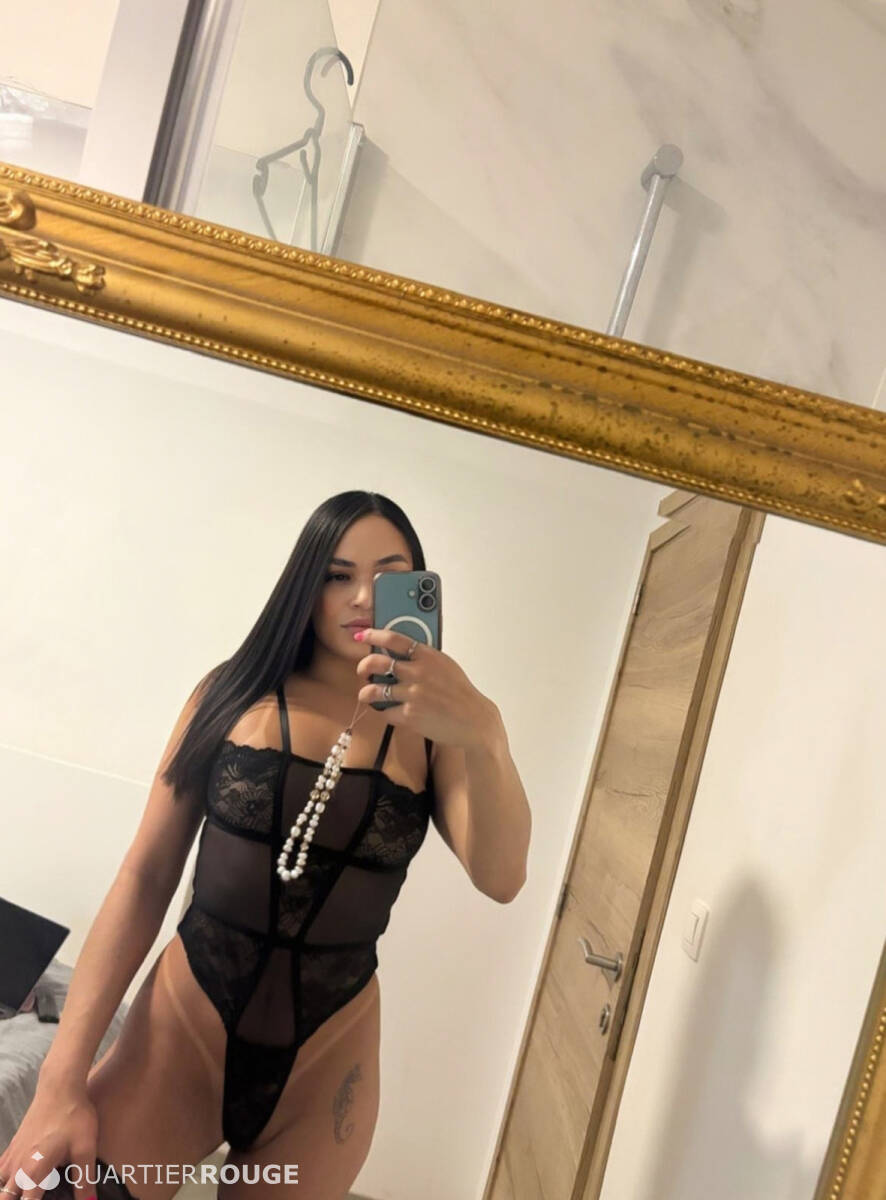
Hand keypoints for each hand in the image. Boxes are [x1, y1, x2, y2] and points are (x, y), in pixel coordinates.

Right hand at [0, 1079, 98, 1199]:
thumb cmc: (74, 1116)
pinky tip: (18, 1181)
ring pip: (0, 1187)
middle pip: (6, 1199)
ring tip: (27, 1192)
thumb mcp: (85, 1148)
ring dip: (9, 1194)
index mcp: (34, 1172)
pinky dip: (4, 1181)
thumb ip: (85, 1180)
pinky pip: (0, 1171)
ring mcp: (11, 1157)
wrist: (60, 1086)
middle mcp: (17, 1168)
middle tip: (37, 1198)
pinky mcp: (12, 1147)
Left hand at [354, 627, 497, 748]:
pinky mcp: (410, 716)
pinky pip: (385, 712)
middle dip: (363, 666)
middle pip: (376, 663)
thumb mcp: (445, 665)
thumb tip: (401, 652)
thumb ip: (424, 658)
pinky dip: (385, 712)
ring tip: (367, 694)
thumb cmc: (460, 693)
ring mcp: (412, 695)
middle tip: (363, 671)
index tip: (362, 635)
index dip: (373, 635)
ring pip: (374, 691)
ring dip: (366, 693)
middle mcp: (417, 673)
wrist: (473, 720)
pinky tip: (389, 711)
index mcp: (427, 656)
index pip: (393, 639)